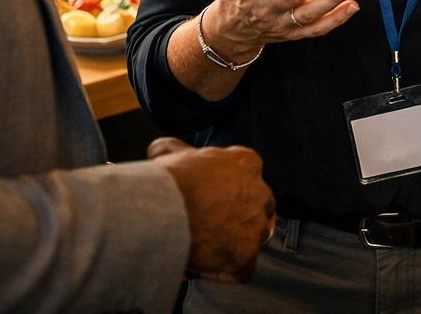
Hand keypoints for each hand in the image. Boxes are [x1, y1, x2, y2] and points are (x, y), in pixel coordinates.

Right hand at [149, 137, 275, 280]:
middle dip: (236, 215)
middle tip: (208, 224)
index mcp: (247, 162)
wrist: (162, 208)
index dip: (226, 188)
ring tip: (203, 248)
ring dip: (232, 243)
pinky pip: (244, 269)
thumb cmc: (167, 179)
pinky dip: (226, 272)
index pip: (246, 174)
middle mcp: (259, 192)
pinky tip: (204, 269)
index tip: (208, 198)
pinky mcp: (246, 254)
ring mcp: (255, 225)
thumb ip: (176, 149)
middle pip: (255, 206)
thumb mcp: (170, 151)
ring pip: (252, 237)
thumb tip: (162, 150)